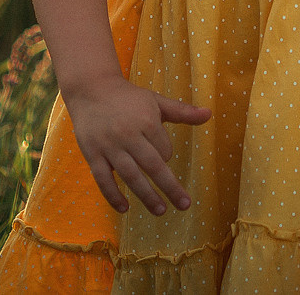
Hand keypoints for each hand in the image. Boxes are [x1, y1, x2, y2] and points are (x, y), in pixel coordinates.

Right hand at [60, 73, 210, 214]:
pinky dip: (113, 196)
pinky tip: (125, 209)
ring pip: (130, 176)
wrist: (90, 88)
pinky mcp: (92, 154)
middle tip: (184, 205)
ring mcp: (108, 146)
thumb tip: (209, 114)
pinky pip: (103, 179)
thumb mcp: (156, 101)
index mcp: (146, 121)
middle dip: (169, 187)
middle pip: (152, 166)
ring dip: (146, 196)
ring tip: (161, 211)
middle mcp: (128, 135)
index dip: (166, 155)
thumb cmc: (129, 98)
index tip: (161, 154)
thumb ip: (182, 111)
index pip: (164, 150)